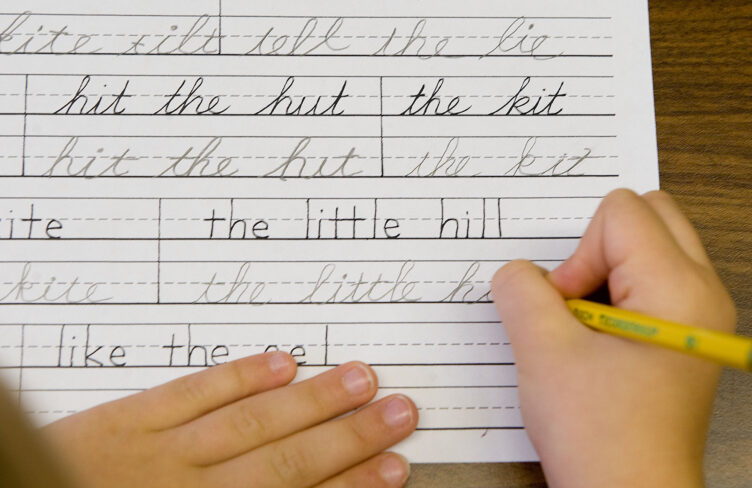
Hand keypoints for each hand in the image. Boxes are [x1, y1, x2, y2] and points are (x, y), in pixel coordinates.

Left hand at [42, 353, 416, 487]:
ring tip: (359, 378)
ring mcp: (156, 456)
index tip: (393, 468)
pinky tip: (279, 363)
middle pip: (286, 463)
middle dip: (349, 437)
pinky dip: (238, 378)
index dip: (352, 486)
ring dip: (310, 401)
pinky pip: (189, 395)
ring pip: (249, 424)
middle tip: (398, 411)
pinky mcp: (123, 423)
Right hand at [492, 189, 735, 487]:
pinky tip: (598, 342)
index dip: (577, 254)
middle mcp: (702, 293)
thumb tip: (516, 272)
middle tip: (577, 303)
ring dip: (605, 274)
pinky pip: (651, 281)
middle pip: (648, 214)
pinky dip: (616, 296)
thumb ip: (519, 291)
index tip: (567, 310)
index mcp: (678, 289)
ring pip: (650, 246)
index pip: (622, 212)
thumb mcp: (542, 352)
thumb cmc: (601, 436)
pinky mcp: (687, 333)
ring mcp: (700, 314)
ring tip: (587, 329)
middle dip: (598, 249)